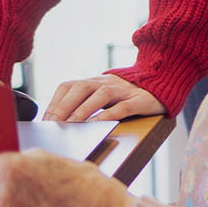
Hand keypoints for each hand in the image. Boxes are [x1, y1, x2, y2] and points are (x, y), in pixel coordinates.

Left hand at [43, 74, 165, 121]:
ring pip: (100, 95)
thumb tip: (58, 122)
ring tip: (73, 125)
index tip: (45, 121)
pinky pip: (122, 107)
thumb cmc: (126, 97)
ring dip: (83, 110)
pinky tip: (98, 124)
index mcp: (94, 81)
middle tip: (54, 125)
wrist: (163, 84)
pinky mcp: (140, 100)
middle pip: (80, 88)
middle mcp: (106, 82)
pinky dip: (109, 115)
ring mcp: (124, 90)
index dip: (55, 103)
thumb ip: (84, 104)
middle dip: (64, 106)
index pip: (68, 87)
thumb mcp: (103, 97)